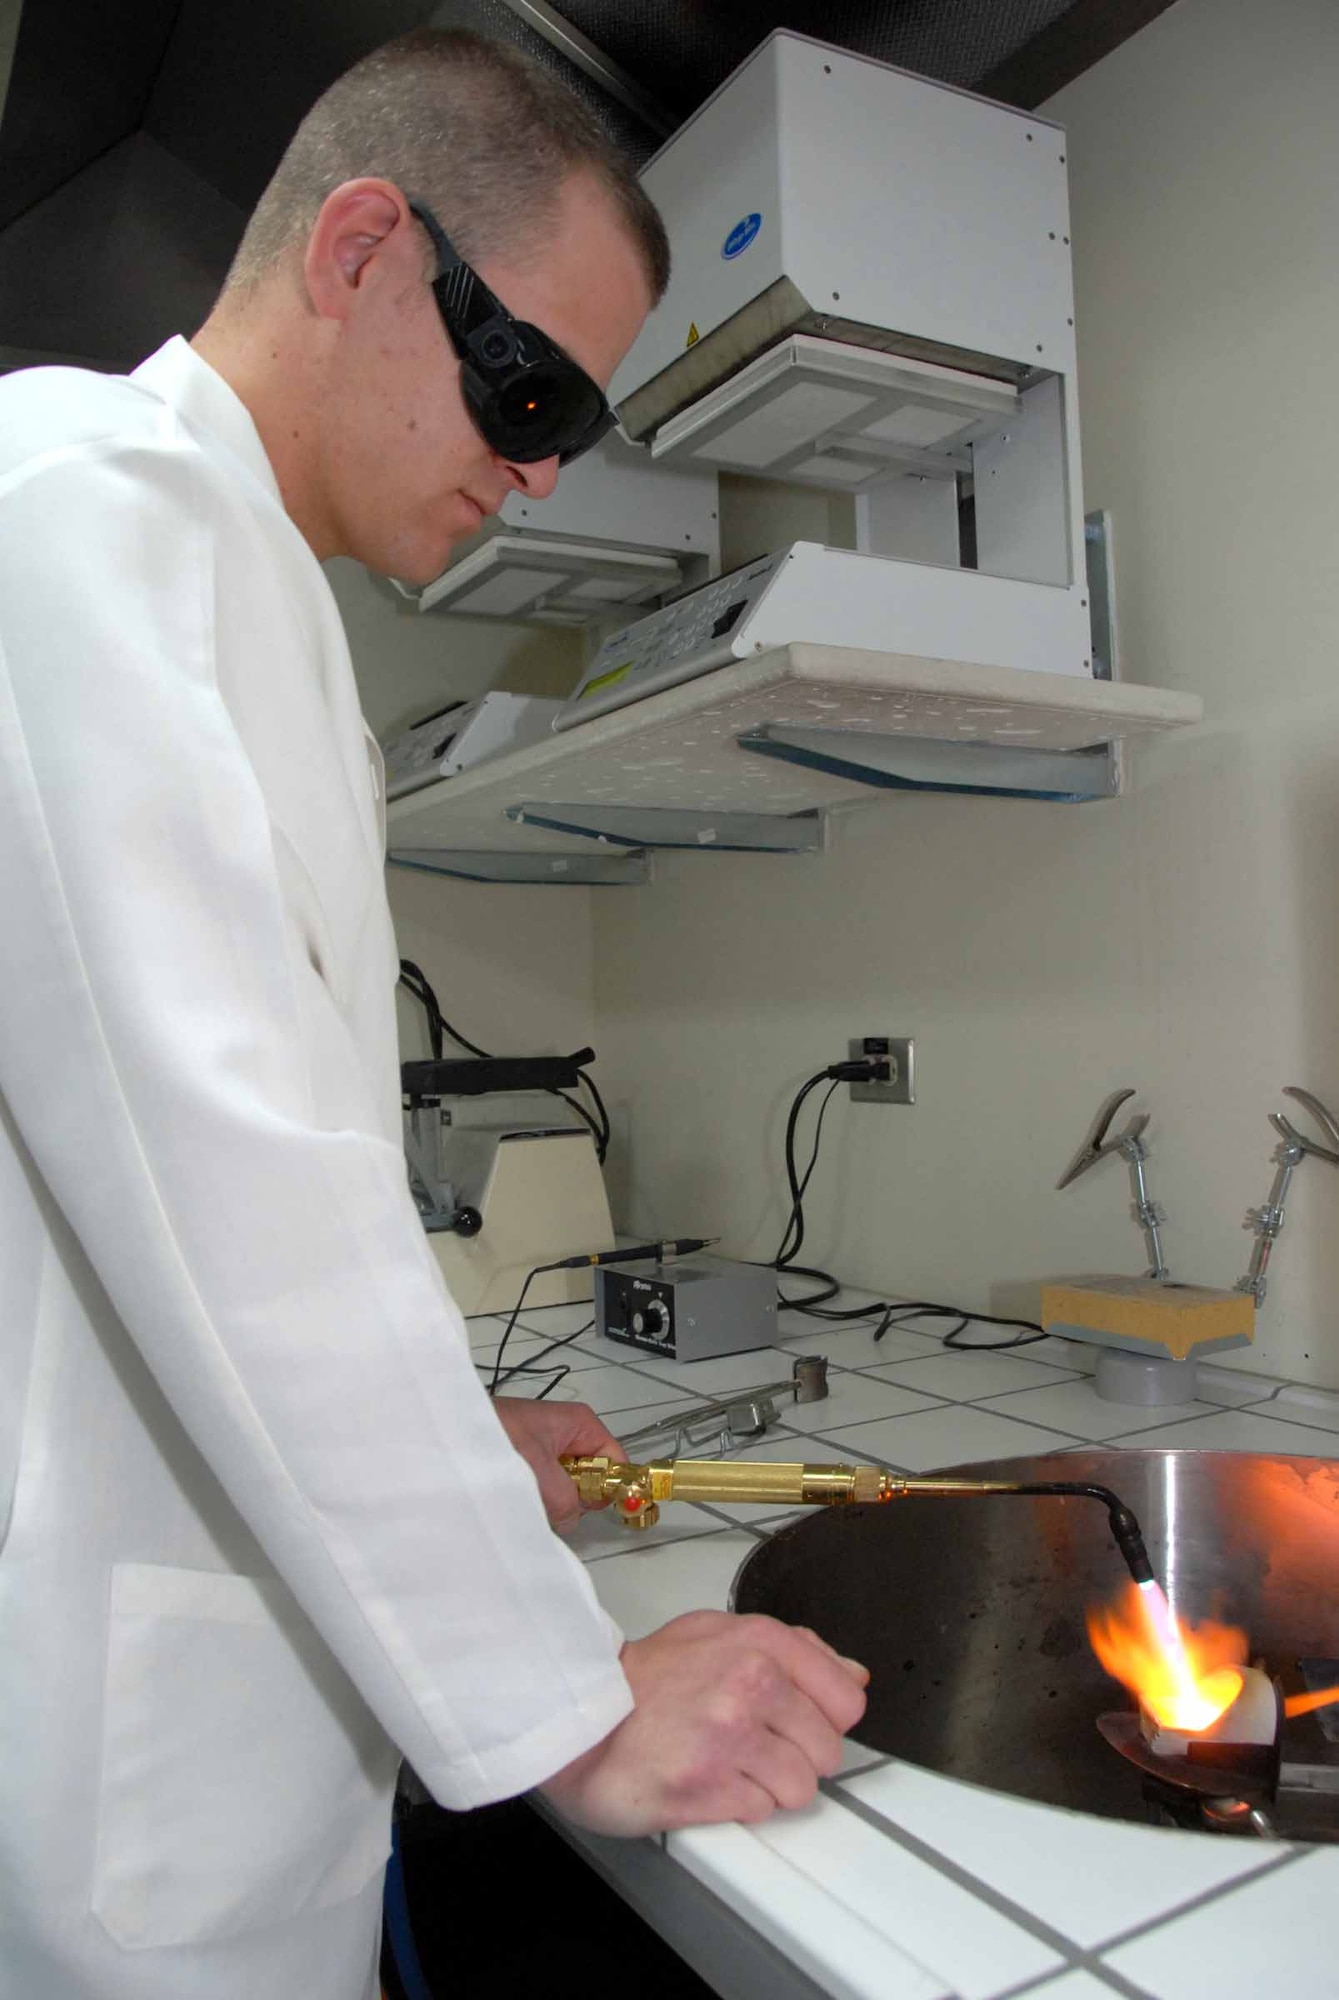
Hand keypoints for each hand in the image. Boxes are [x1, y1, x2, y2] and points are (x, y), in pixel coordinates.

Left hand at [492, 1396, 624, 1535]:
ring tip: (524, 1499)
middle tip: (549, 1505)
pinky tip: (516, 1499)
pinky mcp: (527, 1461)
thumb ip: (564, 1500)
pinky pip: (545, 1487)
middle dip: (573, 1500)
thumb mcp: (537, 1469)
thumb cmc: (499, 1437)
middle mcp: (569, 1435)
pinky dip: (535, 1498)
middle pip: (592, 1478)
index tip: (589, 1510)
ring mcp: (547, 1449)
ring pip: (566, 1487)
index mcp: (581, 1424)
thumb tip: (570, 1521)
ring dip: (550, 1502)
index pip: (615, 1461)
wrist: (449, 1425)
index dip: (609, 1488)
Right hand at [540, 1610, 868, 1835]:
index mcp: (760, 1642)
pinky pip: (762, 1811)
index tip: (800, 1720)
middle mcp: (750, 1683)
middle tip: (754, 1745)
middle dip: (798, 1756)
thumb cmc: (645, 1678)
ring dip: (770, 1785)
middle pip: (828, 1750)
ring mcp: (729, 1736)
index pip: (846, 1698)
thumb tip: (852, 1675)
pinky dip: (739, 1804)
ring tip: (729, 1764)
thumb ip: (792, 1649)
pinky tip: (708, 1780)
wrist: (581, 1716)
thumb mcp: (717, 1635)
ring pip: (801, 1787)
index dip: (827, 1718)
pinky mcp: (707, 1786)